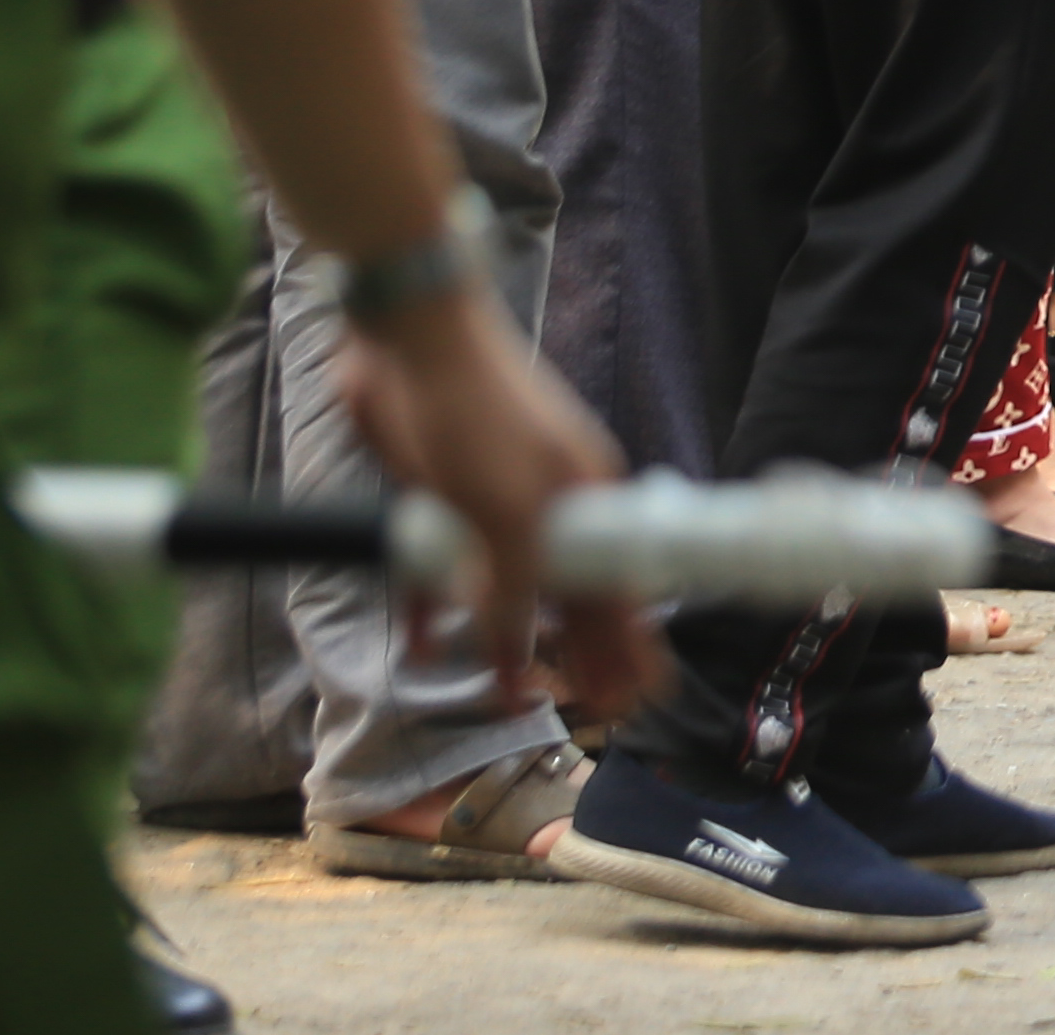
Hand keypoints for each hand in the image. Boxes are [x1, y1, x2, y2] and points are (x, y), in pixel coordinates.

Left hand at [336, 284, 648, 711]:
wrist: (410, 342)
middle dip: (583, 655)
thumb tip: (518, 660)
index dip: (629, 647)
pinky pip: (441, 572)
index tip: (644, 697)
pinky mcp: (439, 500)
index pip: (620, 591)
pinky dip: (433, 610)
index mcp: (586, 498)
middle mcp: (549, 507)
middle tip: (600, 713)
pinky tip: (422, 649)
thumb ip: (512, 586)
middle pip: (573, 597)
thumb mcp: (503, 509)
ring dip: (506, 642)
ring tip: (510, 695)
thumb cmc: (477, 413)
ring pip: (508, 591)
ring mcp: (494, 504)